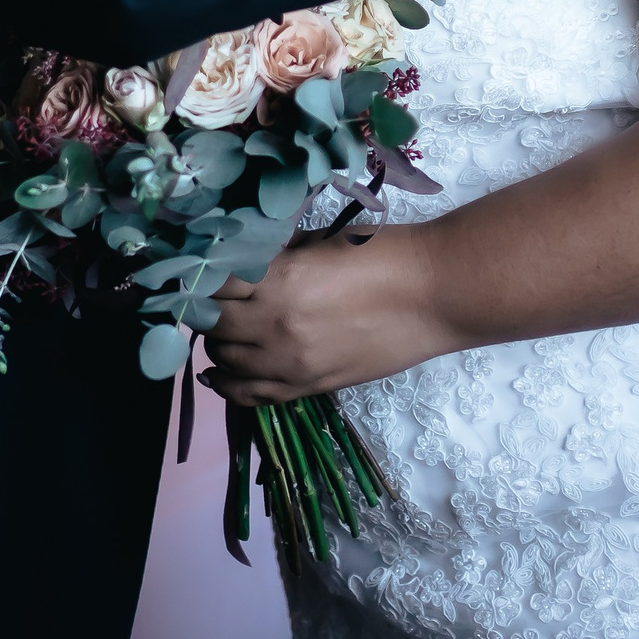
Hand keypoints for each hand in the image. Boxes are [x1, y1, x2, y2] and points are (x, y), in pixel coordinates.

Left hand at [201, 227, 447, 404]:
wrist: (434, 295)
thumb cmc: (384, 255)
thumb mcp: (321, 242)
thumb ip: (277, 255)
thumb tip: (244, 263)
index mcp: (278, 279)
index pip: (212, 283)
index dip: (204, 276)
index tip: (204, 271)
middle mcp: (275, 325)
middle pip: (210, 324)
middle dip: (207, 309)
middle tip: (215, 298)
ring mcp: (290, 362)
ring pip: (223, 360)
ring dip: (218, 342)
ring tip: (227, 328)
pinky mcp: (309, 387)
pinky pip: (250, 396)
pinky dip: (227, 383)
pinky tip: (219, 372)